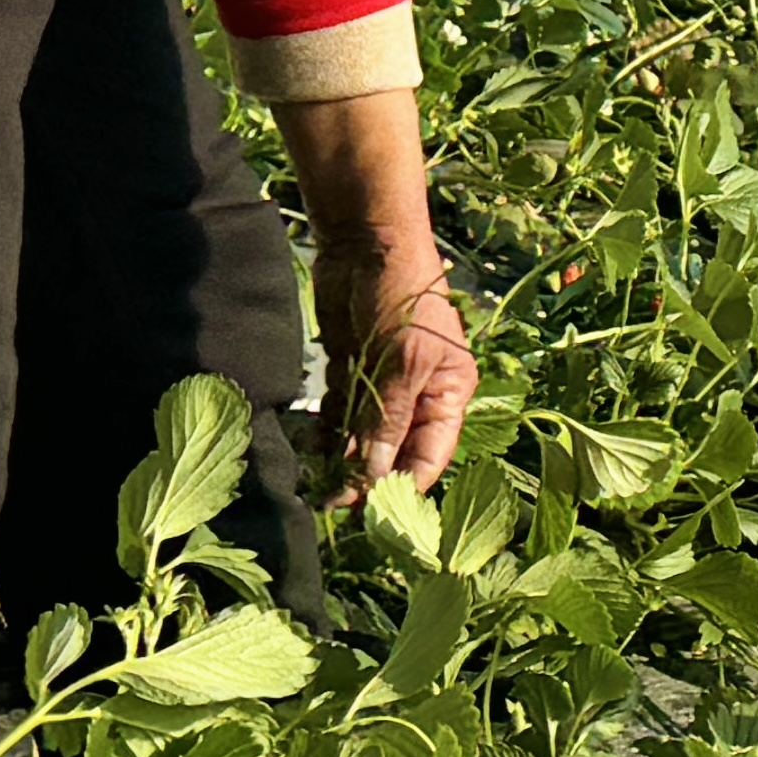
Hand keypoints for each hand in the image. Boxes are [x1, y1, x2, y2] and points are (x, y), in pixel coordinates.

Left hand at [312, 265, 477, 496]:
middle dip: (368, 480)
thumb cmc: (402, 296)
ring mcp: (382, 385)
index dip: (405, 485)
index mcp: (449, 393)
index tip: (374, 514)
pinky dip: (325, 437)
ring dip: (341, 463)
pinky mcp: (350, 371)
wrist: (366, 242)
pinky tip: (309, 458)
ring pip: (363, 438)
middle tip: (334, 508)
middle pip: (395, 452)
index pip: (431, 455)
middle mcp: (419, 395)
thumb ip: (388, 420)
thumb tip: (374, 476)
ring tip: (315, 491)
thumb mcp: (403, 362)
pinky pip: (339, 416)